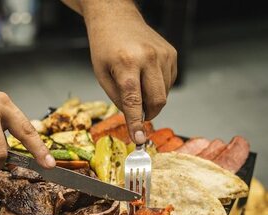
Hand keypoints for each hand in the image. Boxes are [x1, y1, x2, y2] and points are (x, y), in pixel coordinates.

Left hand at [84, 1, 176, 143]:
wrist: (116, 18)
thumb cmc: (105, 46)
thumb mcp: (101, 75)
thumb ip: (118, 98)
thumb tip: (134, 118)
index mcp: (126, 63)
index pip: (134, 101)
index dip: (136, 122)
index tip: (139, 138)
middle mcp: (149, 58)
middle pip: (158, 100)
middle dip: (149, 114)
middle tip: (138, 115)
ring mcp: (164, 55)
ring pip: (165, 93)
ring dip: (152, 99)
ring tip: (136, 85)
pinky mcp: (172, 53)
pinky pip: (169, 81)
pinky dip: (158, 87)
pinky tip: (145, 77)